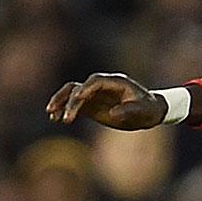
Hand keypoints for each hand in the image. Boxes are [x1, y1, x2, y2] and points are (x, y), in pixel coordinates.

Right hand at [46, 73, 165, 130]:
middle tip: (67, 118)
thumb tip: (113, 114)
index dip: (86, 89)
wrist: (149, 112)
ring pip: (71, 93)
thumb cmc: (149, 109)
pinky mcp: (91, 105)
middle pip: (79, 87)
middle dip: (71, 101)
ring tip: (52, 114)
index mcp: (115, 82)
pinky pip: (73, 104)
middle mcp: (101, 86)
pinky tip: (55, 118)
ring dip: (61, 102)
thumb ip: (130, 110)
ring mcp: (94, 94)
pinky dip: (63, 109)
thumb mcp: (144, 111)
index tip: (77, 99)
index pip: (95, 82)